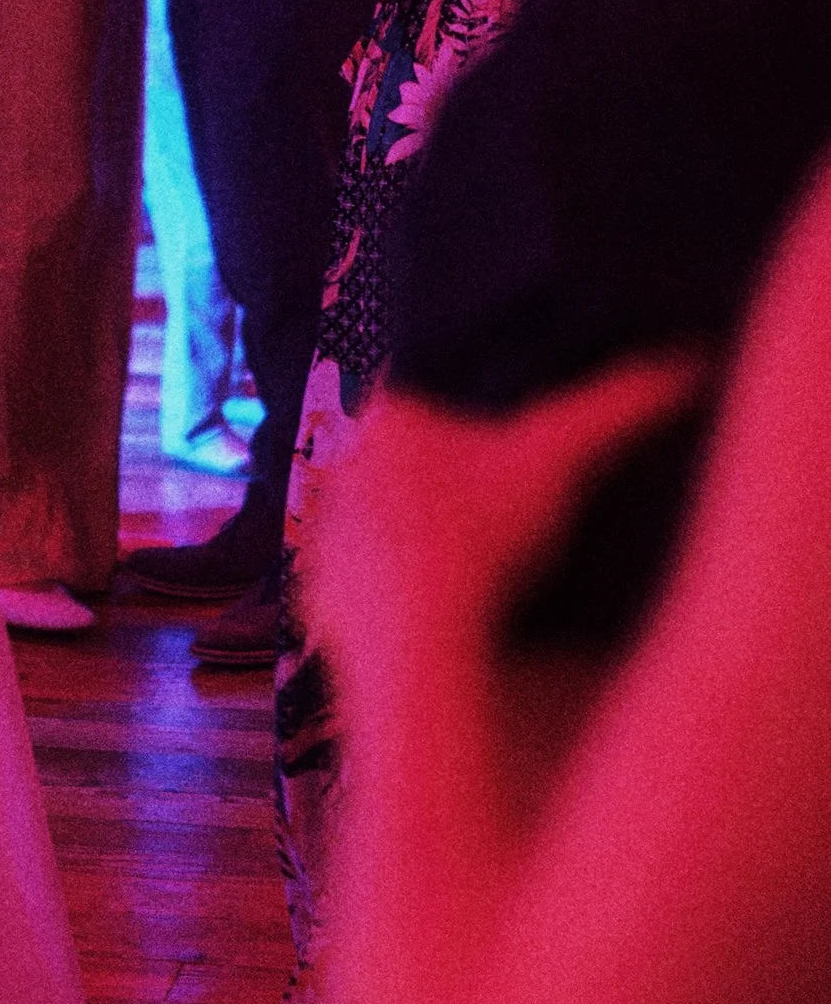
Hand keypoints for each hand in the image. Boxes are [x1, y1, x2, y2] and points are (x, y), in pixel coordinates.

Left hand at [305, 352, 710, 686]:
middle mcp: (339, 465)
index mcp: (391, 417)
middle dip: (445, 492)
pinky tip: (434, 616)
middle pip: (406, 470)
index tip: (514, 481)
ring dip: (417, 547)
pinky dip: (392, 602)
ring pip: (380, 528)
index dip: (484, 445)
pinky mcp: (314, 595)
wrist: (418, 638)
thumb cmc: (486, 536)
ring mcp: (320, 532)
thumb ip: (621, 407)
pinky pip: (360, 590)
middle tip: (499, 530)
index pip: (438, 410)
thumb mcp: (562, 459)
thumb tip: (689, 366)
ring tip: (474, 576)